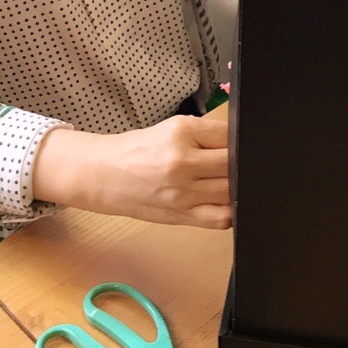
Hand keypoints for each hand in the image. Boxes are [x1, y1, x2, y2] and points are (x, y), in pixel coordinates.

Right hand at [31, 115, 232, 228]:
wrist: (103, 175)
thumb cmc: (138, 151)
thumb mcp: (171, 129)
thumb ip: (205, 135)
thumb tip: (241, 143)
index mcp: (181, 132)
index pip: (230, 135)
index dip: (242, 141)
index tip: (244, 146)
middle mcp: (183, 161)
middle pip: (234, 164)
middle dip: (242, 164)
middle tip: (243, 166)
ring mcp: (183, 191)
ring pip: (232, 190)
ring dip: (238, 187)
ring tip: (232, 182)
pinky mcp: (182, 214)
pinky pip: (221, 218)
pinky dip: (231, 212)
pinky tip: (228, 203)